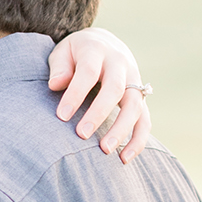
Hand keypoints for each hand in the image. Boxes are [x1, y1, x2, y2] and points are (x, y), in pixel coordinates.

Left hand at [48, 28, 151, 160]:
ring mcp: (134, 80)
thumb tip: (56, 85)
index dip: (75, 94)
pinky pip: (145, 120)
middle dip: (99, 114)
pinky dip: (138, 140)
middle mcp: (120, 64)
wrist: (104, 42)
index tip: (61, 116)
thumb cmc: (76, 53)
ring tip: (105, 150)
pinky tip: (124, 158)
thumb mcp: (63, 52)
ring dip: (121, 129)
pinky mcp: (141, 97)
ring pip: (135, 106)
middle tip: (81, 135)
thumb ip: (60, 67)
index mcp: (97, 50)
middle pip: (114, 89)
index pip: (88, 72)